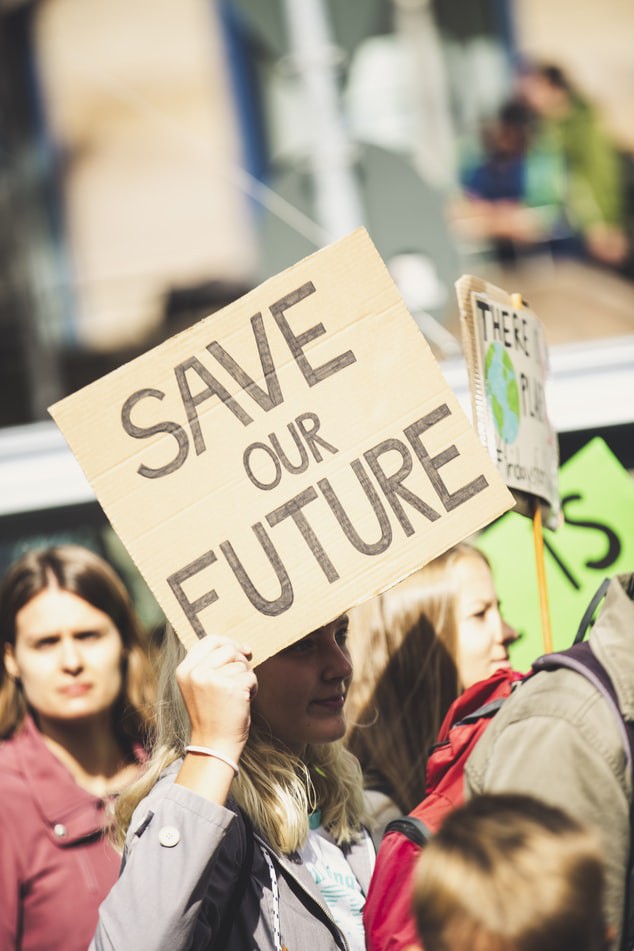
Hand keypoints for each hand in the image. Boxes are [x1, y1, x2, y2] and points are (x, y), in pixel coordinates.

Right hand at [176, 635, 256, 763]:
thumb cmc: (211, 715)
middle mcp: (196, 672)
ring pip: (241, 663)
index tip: (242, 650)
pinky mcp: (232, 687)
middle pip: (228, 649)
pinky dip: (253, 688)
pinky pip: (251, 676)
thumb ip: (209, 664)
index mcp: (185, 670)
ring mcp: (213, 679)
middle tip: (242, 676)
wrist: (214, 744)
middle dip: (241, 660)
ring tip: (237, 695)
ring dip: (246, 677)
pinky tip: (244, 701)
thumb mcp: (198, 686)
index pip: (210, 641)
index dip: (228, 642)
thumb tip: (240, 646)